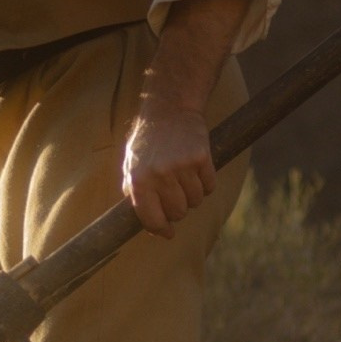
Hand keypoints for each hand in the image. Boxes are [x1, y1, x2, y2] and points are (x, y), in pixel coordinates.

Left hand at [123, 105, 215, 238]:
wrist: (168, 108)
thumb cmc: (147, 141)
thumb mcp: (131, 165)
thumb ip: (135, 194)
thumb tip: (152, 227)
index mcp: (139, 180)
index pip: (152, 219)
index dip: (161, 229)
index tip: (167, 233)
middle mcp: (160, 175)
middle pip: (179, 212)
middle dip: (178, 209)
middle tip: (175, 195)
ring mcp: (182, 166)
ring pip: (196, 201)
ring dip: (193, 195)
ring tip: (184, 178)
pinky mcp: (201, 158)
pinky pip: (210, 186)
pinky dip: (206, 183)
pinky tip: (197, 169)